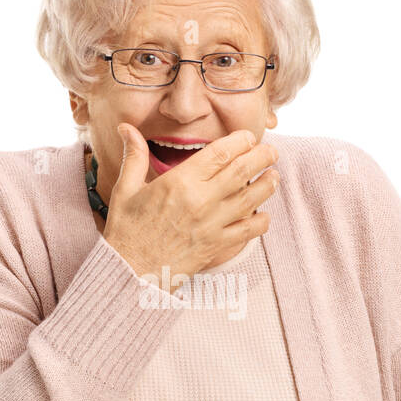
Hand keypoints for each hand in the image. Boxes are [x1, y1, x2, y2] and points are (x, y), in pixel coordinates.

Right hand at [102, 124, 279, 281]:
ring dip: (268, 184)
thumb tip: (126, 127)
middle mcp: (201, 200)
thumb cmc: (126, 232)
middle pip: (243, 170)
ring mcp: (212, 224)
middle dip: (262, 156)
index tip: (247, 137)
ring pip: (252, 198)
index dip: (240, 141)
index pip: (221, 153)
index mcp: (180, 182)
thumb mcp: (126, 189)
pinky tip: (263, 214)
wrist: (129, 272)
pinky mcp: (216, 246)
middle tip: (271, 151)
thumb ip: (134, 156)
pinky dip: (261, 221)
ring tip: (274, 176)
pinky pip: (249, 231)